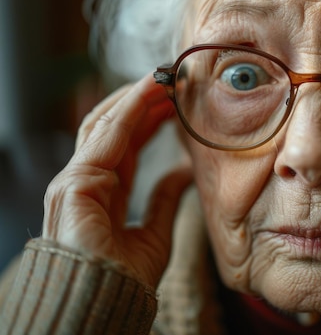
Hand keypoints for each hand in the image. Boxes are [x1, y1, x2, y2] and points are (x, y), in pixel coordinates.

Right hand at [42, 74, 192, 287]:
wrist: (105, 305)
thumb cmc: (126, 278)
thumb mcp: (156, 232)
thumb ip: (165, 198)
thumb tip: (184, 172)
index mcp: (104, 192)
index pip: (127, 143)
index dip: (150, 118)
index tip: (175, 99)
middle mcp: (87, 180)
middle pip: (115, 128)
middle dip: (144, 101)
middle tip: (173, 79)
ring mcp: (76, 179)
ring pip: (107, 124)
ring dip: (137, 97)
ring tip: (165, 77)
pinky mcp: (75, 182)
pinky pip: (106, 136)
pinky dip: (128, 109)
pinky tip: (149, 91)